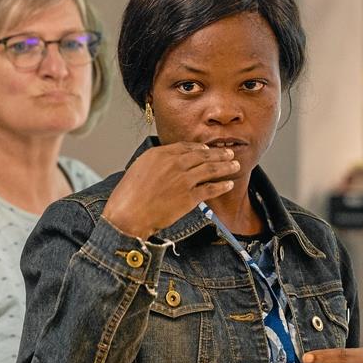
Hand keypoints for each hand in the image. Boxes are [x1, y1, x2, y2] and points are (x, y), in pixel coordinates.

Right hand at [102, 142, 237, 238]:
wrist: (128, 215)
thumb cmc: (128, 196)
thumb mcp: (138, 169)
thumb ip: (156, 162)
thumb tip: (166, 163)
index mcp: (159, 154)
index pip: (186, 147)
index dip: (200, 148)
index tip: (208, 149)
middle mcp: (174, 163)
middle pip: (202, 155)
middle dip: (218, 154)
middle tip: (228, 154)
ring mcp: (183, 180)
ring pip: (210, 169)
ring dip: (225, 166)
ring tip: (235, 165)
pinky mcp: (189, 197)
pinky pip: (210, 188)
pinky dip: (222, 186)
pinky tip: (229, 184)